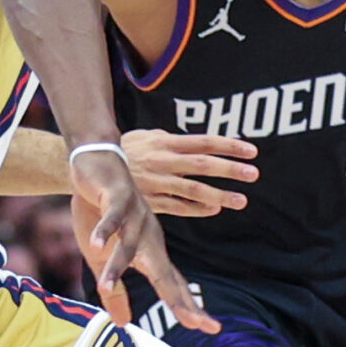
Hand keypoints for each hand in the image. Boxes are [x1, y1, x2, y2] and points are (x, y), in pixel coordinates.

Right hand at [69, 146, 213, 331]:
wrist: (100, 167)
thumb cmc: (104, 216)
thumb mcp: (105, 261)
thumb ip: (116, 293)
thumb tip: (122, 326)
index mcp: (150, 253)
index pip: (172, 286)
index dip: (188, 307)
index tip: (209, 328)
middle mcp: (148, 239)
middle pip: (164, 274)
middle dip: (179, 299)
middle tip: (198, 323)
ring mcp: (135, 218)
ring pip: (128, 248)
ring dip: (116, 267)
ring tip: (105, 285)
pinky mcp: (118, 200)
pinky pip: (111, 218)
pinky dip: (104, 230)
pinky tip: (97, 244)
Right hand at [120, 129, 255, 215]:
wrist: (91, 164)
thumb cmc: (123, 150)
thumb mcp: (146, 136)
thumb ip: (168, 138)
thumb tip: (189, 140)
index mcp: (165, 143)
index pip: (204, 142)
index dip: (229, 145)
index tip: (252, 151)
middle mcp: (163, 160)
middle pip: (202, 164)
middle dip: (229, 169)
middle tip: (254, 174)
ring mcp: (156, 181)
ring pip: (193, 189)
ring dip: (219, 195)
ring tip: (242, 200)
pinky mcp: (149, 200)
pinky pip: (177, 206)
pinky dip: (197, 209)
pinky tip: (214, 210)